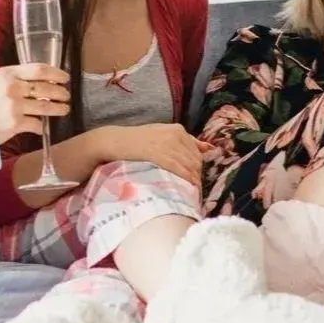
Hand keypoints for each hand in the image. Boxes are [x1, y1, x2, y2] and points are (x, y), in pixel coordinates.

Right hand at [0, 64, 70, 143]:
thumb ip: (17, 79)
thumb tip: (44, 82)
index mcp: (7, 73)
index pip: (39, 69)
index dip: (56, 73)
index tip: (65, 78)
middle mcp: (12, 87)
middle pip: (46, 88)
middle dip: (61, 92)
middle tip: (66, 95)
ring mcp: (14, 106)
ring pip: (46, 106)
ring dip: (59, 108)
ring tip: (64, 109)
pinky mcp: (16, 123)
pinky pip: (37, 124)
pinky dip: (41, 127)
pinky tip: (41, 127)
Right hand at [93, 124, 208, 187]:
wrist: (116, 141)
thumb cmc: (138, 140)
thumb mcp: (163, 135)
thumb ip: (185, 141)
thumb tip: (208, 148)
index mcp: (178, 130)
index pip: (197, 152)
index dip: (198, 167)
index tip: (196, 178)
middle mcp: (176, 135)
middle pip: (196, 160)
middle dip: (197, 175)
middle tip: (194, 188)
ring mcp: (168, 144)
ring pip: (190, 165)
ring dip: (194, 180)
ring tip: (193, 192)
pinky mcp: (159, 154)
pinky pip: (179, 168)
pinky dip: (187, 179)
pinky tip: (190, 187)